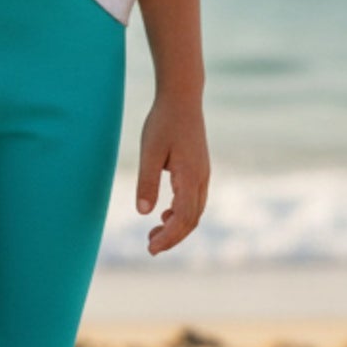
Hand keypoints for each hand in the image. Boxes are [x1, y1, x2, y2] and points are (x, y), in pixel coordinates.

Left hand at [134, 93, 208, 254]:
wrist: (182, 97)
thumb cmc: (164, 122)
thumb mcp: (149, 151)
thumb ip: (147, 182)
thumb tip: (144, 213)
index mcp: (190, 177)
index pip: (182, 218)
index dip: (168, 237)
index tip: (151, 248)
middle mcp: (201, 179)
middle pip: (191, 220)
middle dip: (172, 237)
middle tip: (150, 247)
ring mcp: (203, 174)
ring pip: (195, 212)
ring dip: (176, 227)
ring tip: (153, 234)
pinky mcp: (200, 169)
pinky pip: (194, 200)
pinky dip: (181, 213)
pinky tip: (164, 213)